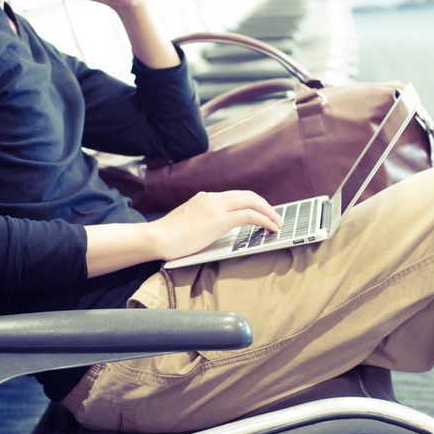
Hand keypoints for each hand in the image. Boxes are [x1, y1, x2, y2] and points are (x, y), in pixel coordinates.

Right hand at [149, 191, 283, 260]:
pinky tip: (270, 228)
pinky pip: (249, 215)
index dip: (253, 203)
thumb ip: (204, 221)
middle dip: (265, 206)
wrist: (156, 238)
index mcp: (205, 198)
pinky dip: (264, 220)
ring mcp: (216, 207)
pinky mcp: (219, 220)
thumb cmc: (168, 238)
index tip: (262, 213)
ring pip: (252, 201)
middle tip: (276, 218)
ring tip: (277, 224)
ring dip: (269, 212)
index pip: (236, 196)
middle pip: (248, 195)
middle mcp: (212, 198)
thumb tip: (219, 230)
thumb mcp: (189, 223)